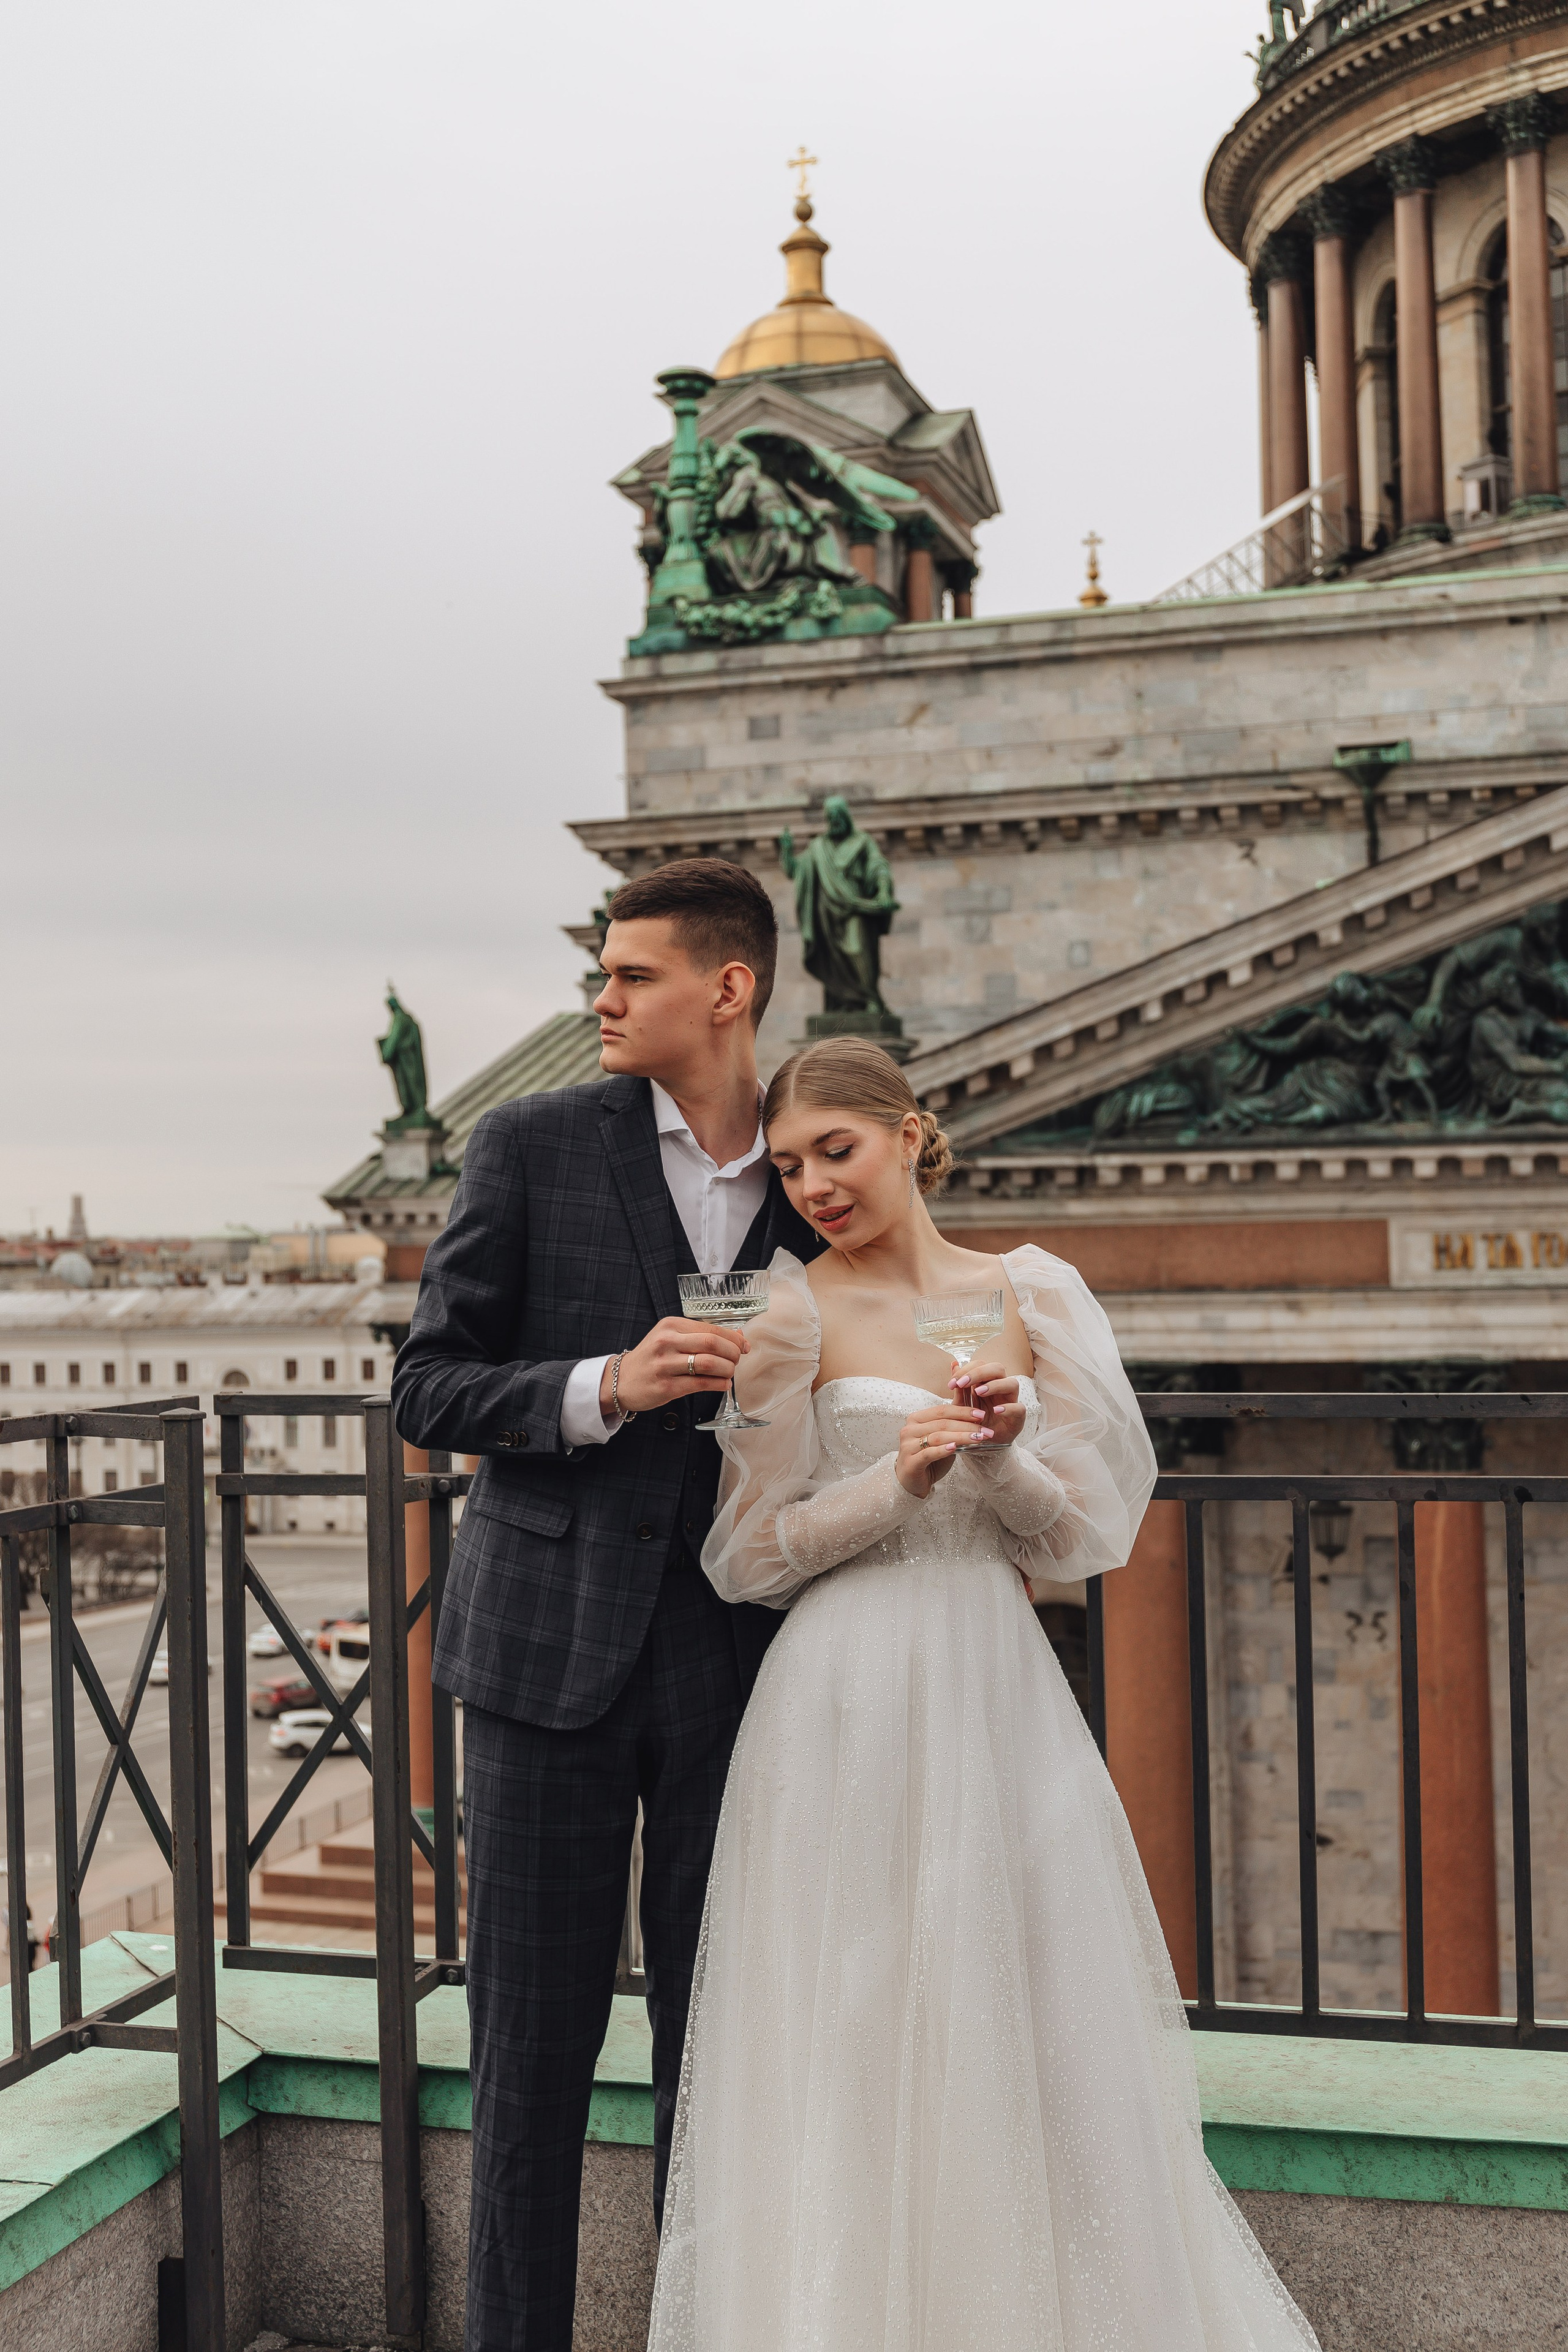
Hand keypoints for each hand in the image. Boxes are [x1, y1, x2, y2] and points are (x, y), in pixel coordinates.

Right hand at [601, 1318, 744, 1416]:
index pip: (711, 1328)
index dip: (733, 1338)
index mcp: (670, 1325)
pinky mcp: (666, 1386)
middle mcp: (667, 1342)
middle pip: (713, 1343)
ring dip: (727, 1369)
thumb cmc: (652, 1358)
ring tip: (730, 1372)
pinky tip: (723, 1384)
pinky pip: (701, 1384)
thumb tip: (739, 1337)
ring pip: (709, 1363)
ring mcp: (665, 1365)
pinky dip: (719, 1384)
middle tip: (737, 1360)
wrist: (622, 1380)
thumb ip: (702, 1336)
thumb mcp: (671, 1338)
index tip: (743, 1346)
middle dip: (733, 1353)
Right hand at [895, 1397, 996, 1497]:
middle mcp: (909, 1429)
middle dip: (967, 1425)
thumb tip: (975, 1413)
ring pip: (938, 1437)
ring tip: (978, 1438)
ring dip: (961, 1437)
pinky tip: (955, 1447)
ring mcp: (907, 1445)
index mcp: (916, 1419)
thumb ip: (953, 1425)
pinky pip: (929, 1453)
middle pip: (942, 1423)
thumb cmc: (929, 1459)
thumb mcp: (942, 1439)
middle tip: (985, 1430)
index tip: (982, 1414)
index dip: (962, 1411)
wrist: (913, 1482)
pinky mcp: (910, 1462)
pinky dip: (943, 1450)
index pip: (942, 1410)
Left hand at [949, 1361, 1025, 1446]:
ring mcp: (1010, 1401)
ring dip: (995, 1385)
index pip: (980, 1365)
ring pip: (1012, 1383)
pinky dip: (1008, 1408)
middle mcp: (1000, 1388)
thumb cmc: (975, 1421)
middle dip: (978, 1372)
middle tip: (962, 1383)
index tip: (951, 1383)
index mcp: (986, 1382)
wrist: (983, 1443)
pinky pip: (1019, 1408)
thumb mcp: (962, 1406)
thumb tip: (953, 1365)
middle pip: (997, 1368)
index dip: (966, 1370)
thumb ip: (959, 1388)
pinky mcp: (1018, 1417)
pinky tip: (996, 1410)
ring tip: (978, 1392)